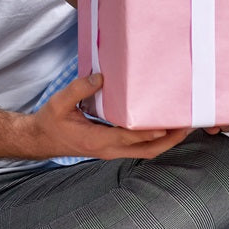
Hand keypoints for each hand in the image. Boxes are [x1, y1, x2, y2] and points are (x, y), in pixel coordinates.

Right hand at [28, 74, 191, 160]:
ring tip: (183, 126)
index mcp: (97, 141)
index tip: (168, 125)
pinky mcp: (111, 147)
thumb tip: (101, 77)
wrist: (40, 139)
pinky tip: (162, 126)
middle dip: (169, 140)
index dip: (150, 132)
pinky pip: (138, 147)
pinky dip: (154, 139)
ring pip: (145, 151)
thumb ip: (80, 89)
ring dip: (165, 141)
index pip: (130, 138)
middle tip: (188, 126)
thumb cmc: (50, 121)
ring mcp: (111, 151)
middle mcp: (109, 150)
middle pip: (147, 151)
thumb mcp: (60, 102)